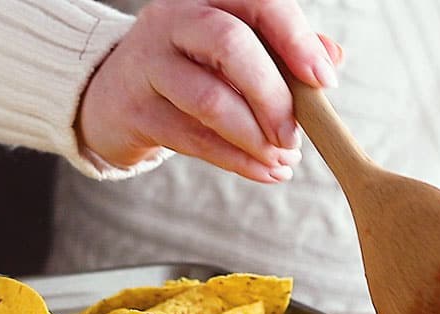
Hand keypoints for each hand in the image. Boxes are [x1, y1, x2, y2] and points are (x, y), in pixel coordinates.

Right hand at [76, 0, 342, 182]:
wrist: (107, 96)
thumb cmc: (185, 68)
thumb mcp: (229, 49)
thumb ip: (281, 49)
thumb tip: (332, 58)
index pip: (258, 5)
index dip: (296, 40)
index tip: (324, 81)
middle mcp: (172, 22)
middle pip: (230, 46)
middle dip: (272, 95)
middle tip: (295, 135)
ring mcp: (147, 65)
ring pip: (209, 99)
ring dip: (254, 137)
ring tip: (282, 160)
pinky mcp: (135, 111)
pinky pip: (192, 138)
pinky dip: (236, 160)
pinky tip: (262, 171)